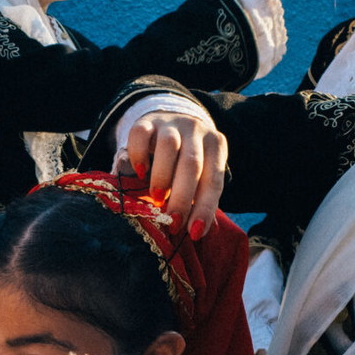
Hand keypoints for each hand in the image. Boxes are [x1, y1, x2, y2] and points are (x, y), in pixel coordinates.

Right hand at [122, 112, 226, 239]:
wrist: (172, 120)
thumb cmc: (188, 157)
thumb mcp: (201, 173)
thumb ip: (200, 197)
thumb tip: (200, 231)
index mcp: (216, 146)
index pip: (214, 180)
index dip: (205, 208)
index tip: (195, 233)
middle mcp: (196, 131)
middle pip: (192, 164)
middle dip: (183, 198)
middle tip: (173, 222)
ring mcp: (171, 124)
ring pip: (169, 146)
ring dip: (162, 176)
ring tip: (157, 198)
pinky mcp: (147, 121)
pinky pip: (141, 134)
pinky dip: (139, 155)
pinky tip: (140, 172)